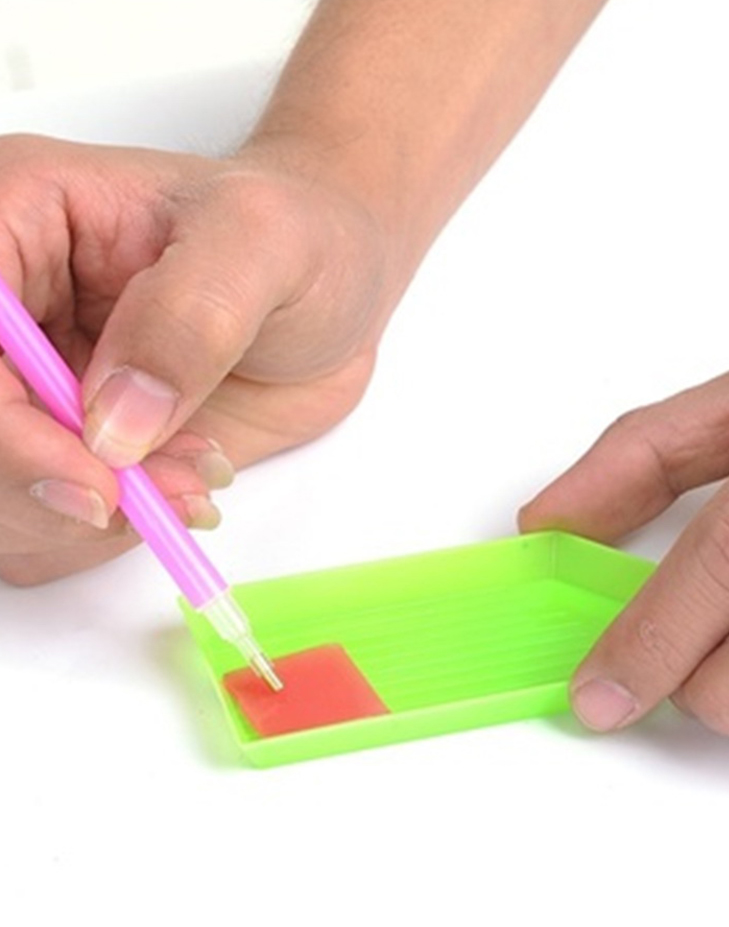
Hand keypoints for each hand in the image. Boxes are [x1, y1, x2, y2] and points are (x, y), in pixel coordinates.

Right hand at [0, 133, 402, 584]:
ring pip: (0, 496)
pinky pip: (52, 526)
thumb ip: (190, 317)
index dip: (5, 421)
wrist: (330, 294)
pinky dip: (116, 532)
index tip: (93, 474)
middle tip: (157, 492)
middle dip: (50, 483)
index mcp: (18, 227)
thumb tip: (114, 421)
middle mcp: (11, 319)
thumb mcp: (262, 242)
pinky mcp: (75, 448)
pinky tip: (186, 487)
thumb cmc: (297, 240)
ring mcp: (37, 390)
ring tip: (192, 477)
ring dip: (91, 518)